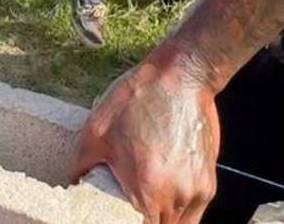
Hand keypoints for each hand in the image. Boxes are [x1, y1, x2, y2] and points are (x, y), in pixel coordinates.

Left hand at [72, 48, 219, 222]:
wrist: (181, 74)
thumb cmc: (139, 98)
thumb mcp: (96, 129)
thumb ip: (81, 166)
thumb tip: (74, 183)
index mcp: (147, 192)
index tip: (116, 215)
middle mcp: (176, 197)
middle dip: (143, 221)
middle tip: (130, 206)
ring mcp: (197, 190)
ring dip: (163, 219)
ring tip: (148, 199)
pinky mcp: (209, 179)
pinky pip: (194, 210)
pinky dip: (180, 208)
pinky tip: (166, 188)